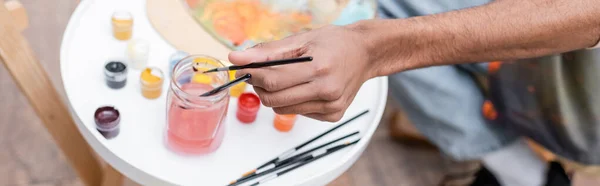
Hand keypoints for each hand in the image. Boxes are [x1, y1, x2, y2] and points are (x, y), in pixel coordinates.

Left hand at [228, 25, 374, 121]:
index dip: (252, 74)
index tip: (243, 67)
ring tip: (283, 79)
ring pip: (283, 109)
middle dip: (259, 86)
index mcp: (319, 68)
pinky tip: (303, 87)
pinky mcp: (333, 116)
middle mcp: (327, 90)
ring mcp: (331, 106)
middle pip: (274, 99)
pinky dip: (292, 101)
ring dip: (274, 95)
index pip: (273, 80)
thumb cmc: (334, 42)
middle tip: (259, 74)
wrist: (365, 54)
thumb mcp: (302, 39)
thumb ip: (268, 51)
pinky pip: (298, 113)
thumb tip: (237, 58)